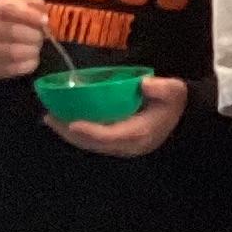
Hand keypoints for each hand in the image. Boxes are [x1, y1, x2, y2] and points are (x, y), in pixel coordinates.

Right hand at [0, 0, 50, 79]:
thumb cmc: (8, 19)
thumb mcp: (18, 5)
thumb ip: (33, 5)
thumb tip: (42, 11)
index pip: (10, 9)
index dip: (30, 15)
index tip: (45, 21)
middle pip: (13, 32)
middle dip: (34, 36)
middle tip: (41, 37)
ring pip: (12, 52)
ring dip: (31, 51)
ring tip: (36, 48)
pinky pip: (13, 69)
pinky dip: (28, 64)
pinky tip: (32, 58)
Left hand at [44, 75, 188, 155]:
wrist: (182, 118)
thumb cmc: (174, 103)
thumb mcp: (174, 91)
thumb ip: (162, 88)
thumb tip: (143, 84)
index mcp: (140, 133)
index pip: (110, 135)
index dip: (89, 131)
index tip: (71, 123)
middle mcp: (128, 145)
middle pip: (94, 143)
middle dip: (70, 133)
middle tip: (49, 118)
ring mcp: (122, 147)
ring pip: (91, 144)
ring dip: (70, 134)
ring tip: (50, 119)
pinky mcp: (118, 144)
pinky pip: (94, 141)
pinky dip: (78, 133)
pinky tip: (65, 122)